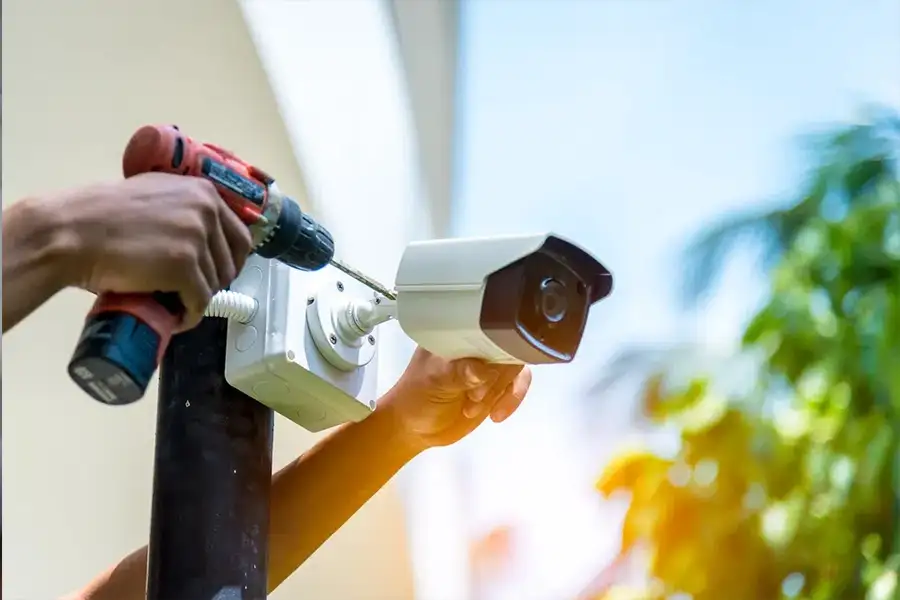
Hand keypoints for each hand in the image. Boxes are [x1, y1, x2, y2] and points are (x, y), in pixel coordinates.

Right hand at [50, 173, 252, 329]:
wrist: (71, 231)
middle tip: (192, 293)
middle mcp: (207, 211)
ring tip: (175, 304)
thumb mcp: (155, 195)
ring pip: (215, 284)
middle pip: (231, 262)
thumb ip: (183, 206)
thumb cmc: (102, 216)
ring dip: (197, 300)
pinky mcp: (185, 267)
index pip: (240, 235)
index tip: (217, 274)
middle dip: (215, 282)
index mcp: (204, 192)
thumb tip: (203, 233)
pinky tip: (176, 319)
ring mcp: (197, 239)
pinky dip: (190, 316)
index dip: (231, 260)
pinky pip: (200, 302)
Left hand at [380, 347, 532, 450]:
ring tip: (474, 408)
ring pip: (515, 368)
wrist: (416, 427)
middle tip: (475, 397)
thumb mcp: (433, 382)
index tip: (485, 371)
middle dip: (496, 378)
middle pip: (507, 347)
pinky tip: (495, 415)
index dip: (493, 346)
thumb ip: (458, 374)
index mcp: (456, 333)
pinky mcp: (496, 385)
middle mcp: (475, 345)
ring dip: (500, 392)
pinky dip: (511, 400)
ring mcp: (487, 365)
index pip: (487, 326)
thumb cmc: (417, 398)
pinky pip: (516, 386)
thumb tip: (483, 370)